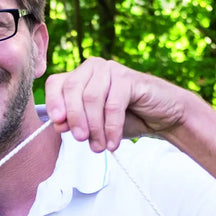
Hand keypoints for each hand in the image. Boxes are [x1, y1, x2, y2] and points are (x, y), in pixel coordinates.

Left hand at [44, 57, 186, 152]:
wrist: (162, 117)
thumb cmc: (126, 119)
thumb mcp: (94, 125)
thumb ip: (75, 123)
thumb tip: (58, 124)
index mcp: (80, 76)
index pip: (56, 83)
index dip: (53, 102)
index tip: (57, 124)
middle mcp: (93, 68)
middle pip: (72, 89)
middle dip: (74, 118)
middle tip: (81, 140)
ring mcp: (111, 70)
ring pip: (91, 98)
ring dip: (94, 127)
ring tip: (99, 146)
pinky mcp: (129, 78)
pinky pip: (113, 105)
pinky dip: (111, 127)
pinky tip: (113, 143)